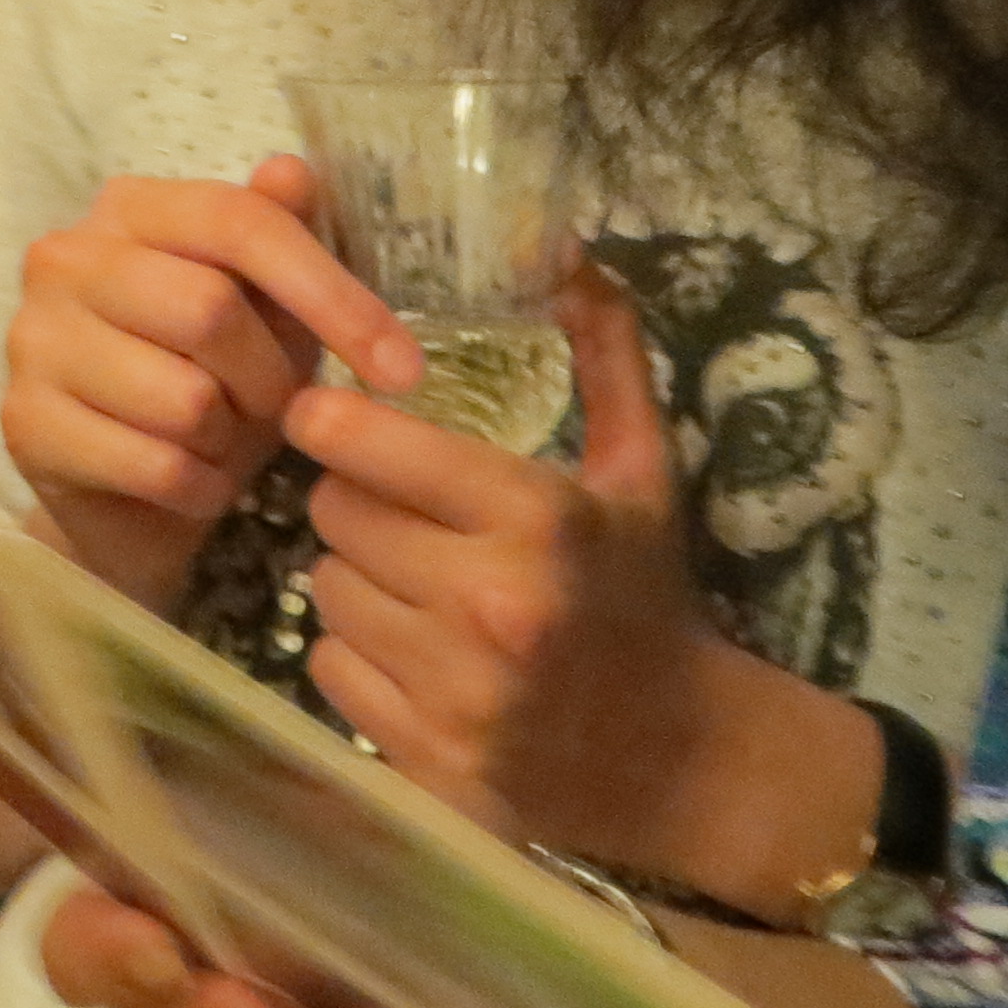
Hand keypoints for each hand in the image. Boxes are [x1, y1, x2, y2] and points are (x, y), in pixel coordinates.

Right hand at [3, 156, 422, 612]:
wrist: (126, 497)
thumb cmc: (208, 382)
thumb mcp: (265, 310)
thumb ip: (280, 238)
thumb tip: (291, 171)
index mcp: (130, 209)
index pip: (239, 222)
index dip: (331, 293)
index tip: (403, 370)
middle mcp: (65, 258)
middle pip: (210, 309)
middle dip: (272, 380)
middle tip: (279, 412)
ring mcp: (32, 341)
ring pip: (184, 398)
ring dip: (231, 442)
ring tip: (223, 443)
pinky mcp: (23, 424)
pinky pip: (153, 466)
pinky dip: (200, 489)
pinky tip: (193, 483)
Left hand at [286, 266, 719, 857]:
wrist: (683, 759)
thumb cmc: (646, 593)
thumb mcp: (642, 470)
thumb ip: (605, 353)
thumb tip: (568, 247)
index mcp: (536, 520)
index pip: (368, 444)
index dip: (332, 419)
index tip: (325, 412)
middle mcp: (490, 607)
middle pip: (334, 513)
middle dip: (353, 499)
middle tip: (392, 507)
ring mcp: (456, 695)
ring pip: (324, 591)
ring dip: (352, 578)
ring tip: (408, 580)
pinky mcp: (427, 761)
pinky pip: (328, 671)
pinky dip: (354, 656)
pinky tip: (410, 650)